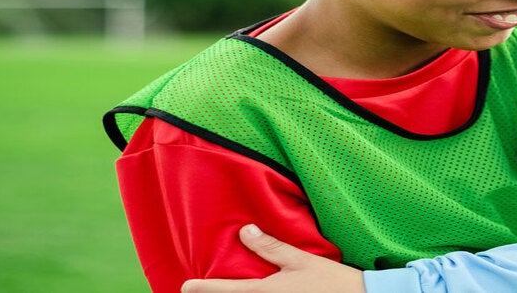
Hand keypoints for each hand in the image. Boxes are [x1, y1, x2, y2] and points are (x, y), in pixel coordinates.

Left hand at [181, 225, 366, 292]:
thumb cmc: (332, 282)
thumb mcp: (300, 260)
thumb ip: (271, 247)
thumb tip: (245, 231)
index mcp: (267, 292)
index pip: (227, 290)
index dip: (203, 289)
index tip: (184, 287)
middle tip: (198, 291)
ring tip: (221, 292)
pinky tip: (251, 292)